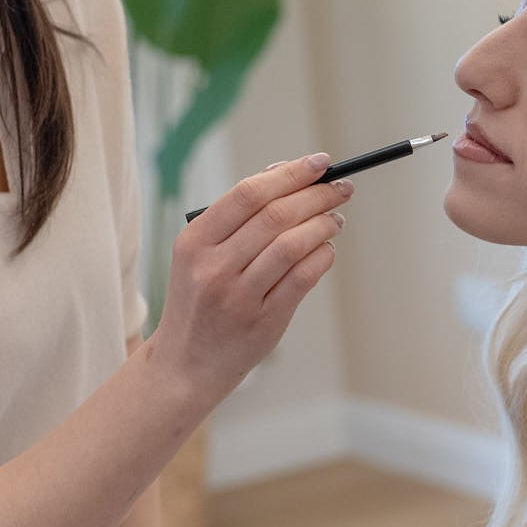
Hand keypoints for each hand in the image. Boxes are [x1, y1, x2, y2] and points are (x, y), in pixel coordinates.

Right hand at [146, 152, 351, 405]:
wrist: (186, 364)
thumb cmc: (200, 299)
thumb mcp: (198, 255)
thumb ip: (236, 218)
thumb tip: (287, 173)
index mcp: (193, 242)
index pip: (248, 194)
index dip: (289, 173)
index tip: (319, 162)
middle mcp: (213, 268)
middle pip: (275, 216)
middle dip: (317, 195)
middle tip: (340, 187)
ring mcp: (238, 298)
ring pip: (293, 245)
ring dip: (324, 224)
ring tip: (336, 218)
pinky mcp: (264, 322)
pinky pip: (304, 278)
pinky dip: (323, 256)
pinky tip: (327, 249)